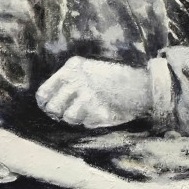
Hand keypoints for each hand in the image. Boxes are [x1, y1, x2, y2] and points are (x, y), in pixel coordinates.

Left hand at [36, 57, 150, 128]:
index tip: (56, 110)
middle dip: (62, 115)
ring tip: (94, 110)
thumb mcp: (90, 72)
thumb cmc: (116, 81)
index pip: (43, 93)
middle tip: (75, 113)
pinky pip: (87, 122)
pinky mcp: (97, 105)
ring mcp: (86, 91)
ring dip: (80, 118)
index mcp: (72, 66)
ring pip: (69, 117)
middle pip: (53, 108)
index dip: (46, 106)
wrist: (144, 84)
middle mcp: (76, 77)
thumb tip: (49, 107)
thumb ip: (70, 85)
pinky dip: (95, 120)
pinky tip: (106, 110)